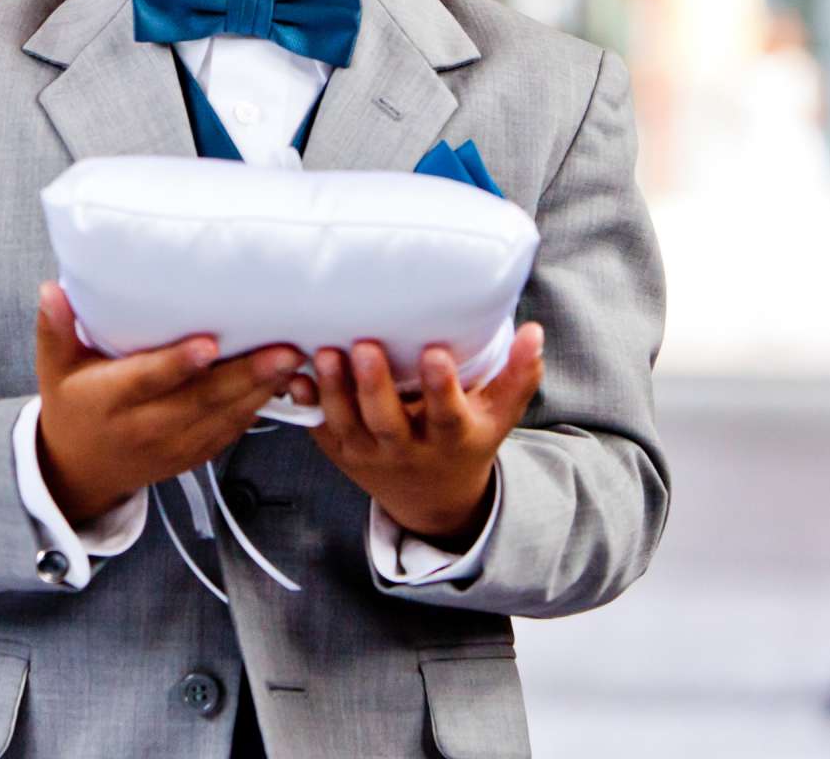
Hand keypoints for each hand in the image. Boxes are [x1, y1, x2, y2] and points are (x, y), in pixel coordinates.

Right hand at [32, 283, 303, 526]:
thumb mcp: (55, 367)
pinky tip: (280, 384)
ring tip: (292, 359)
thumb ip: (55, 328)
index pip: (148, 381)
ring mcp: (172, 445)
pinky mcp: (193, 455)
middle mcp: (144, 426)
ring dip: (260, 391)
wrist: (83, 468)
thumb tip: (52, 289)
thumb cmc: (74, 404)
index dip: (179, 364)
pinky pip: (228, 433)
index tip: (210, 343)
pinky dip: (255, 410)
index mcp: (109, 401)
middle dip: (244, 375)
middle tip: (282, 348)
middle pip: (199, 401)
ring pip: (221, 419)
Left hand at [299, 327, 544, 543]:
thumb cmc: (467, 440)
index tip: (434, 353)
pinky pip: (319, 428)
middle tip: (365, 345)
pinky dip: (306, 404)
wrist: (432, 498)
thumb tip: (534, 331)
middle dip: (374, 385)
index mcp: (450, 438)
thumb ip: (517, 374)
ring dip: (333, 390)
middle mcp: (406, 449)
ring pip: (346, 424)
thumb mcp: (500, 416)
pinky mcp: (339, 450)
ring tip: (325, 353)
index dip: (440, 386)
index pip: (446, 414)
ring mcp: (368, 453)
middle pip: (386, 421)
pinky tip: (295, 375)